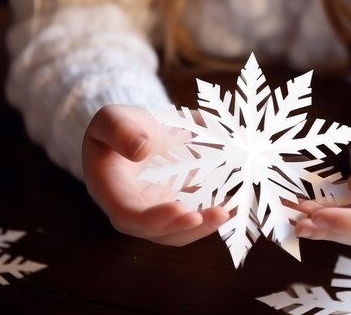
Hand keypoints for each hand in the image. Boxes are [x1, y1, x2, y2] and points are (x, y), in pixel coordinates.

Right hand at [82, 105, 228, 245]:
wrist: (137, 132)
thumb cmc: (118, 126)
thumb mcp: (111, 118)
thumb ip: (119, 130)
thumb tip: (141, 149)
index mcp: (112, 191)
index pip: (129, 215)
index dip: (154, 218)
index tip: (180, 209)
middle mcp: (135, 210)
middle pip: (159, 231)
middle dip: (189, 226)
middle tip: (219, 213)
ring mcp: (159, 211)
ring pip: (181, 230)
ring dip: (208, 225)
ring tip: (233, 210)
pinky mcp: (180, 205)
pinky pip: (197, 216)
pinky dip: (217, 213)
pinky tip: (239, 203)